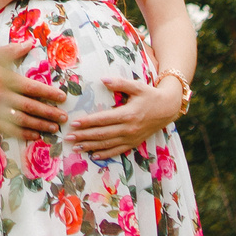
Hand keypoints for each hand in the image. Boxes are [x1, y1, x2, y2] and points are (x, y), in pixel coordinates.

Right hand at [0, 44, 67, 138]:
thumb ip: (12, 51)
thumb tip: (30, 43)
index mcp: (5, 79)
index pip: (32, 88)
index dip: (49, 94)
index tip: (62, 98)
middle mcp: (2, 96)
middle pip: (31, 106)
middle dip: (49, 112)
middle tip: (63, 117)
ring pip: (23, 120)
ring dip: (40, 125)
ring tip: (54, 127)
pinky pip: (10, 129)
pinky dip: (24, 133)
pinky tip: (35, 134)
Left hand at [63, 73, 180, 158]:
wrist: (168, 109)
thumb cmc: (150, 95)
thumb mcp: (136, 86)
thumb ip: (119, 83)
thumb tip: (103, 80)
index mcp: (127, 114)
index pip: (103, 119)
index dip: (88, 122)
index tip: (74, 123)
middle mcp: (128, 128)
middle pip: (102, 134)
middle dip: (84, 136)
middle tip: (68, 137)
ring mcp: (131, 138)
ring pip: (107, 144)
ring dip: (90, 147)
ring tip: (76, 148)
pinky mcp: (134, 143)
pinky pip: (117, 151)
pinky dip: (105, 154)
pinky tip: (94, 156)